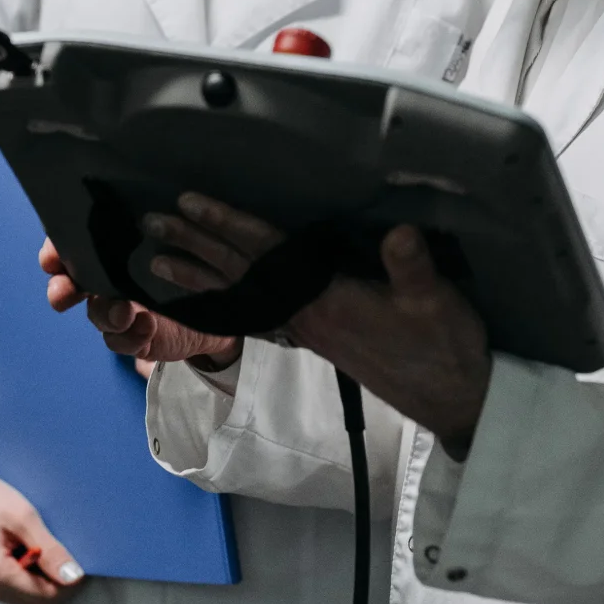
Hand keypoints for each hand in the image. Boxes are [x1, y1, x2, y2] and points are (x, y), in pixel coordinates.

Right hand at [0, 424, 84, 603]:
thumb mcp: (22, 517)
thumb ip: (50, 551)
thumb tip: (72, 576)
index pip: (45, 596)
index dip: (66, 582)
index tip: (78, 561)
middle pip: (35, 600)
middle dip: (53, 580)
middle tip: (62, 551)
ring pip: (24, 595)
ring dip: (39, 576)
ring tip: (38, 544)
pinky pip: (11, 586)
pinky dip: (25, 572)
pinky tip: (24, 548)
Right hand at [39, 237, 242, 369]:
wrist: (215, 300)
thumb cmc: (190, 256)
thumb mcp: (175, 235)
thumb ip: (156, 221)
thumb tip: (146, 207)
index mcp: (109, 252)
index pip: (70, 247)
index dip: (54, 253)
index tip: (51, 259)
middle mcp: (105, 281)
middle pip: (69, 286)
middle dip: (60, 290)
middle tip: (64, 293)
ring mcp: (117, 310)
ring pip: (96, 314)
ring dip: (105, 313)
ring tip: (124, 312)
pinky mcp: (133, 336)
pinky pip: (119, 341)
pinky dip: (130, 336)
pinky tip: (147, 327)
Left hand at [147, 195, 492, 453]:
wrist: (453, 399)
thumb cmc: (444, 347)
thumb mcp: (436, 302)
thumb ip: (412, 268)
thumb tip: (400, 233)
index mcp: (324, 299)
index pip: (265, 252)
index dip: (227, 225)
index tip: (189, 204)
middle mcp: (304, 314)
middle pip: (238, 271)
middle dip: (194, 245)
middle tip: (150, 225)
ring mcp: (306, 328)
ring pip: (241, 294)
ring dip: (200, 274)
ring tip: (159, 262)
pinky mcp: (316, 339)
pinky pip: (257, 314)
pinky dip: (228, 301)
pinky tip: (213, 298)